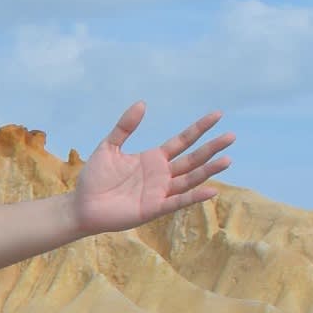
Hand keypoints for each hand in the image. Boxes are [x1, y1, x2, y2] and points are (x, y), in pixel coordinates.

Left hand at [71, 104, 231, 233]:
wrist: (82, 204)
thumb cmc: (95, 177)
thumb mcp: (109, 146)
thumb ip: (125, 126)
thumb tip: (143, 103)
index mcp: (154, 158)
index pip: (183, 140)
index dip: (199, 128)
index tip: (217, 115)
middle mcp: (162, 175)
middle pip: (193, 159)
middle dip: (211, 148)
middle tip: (231, 136)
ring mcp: (160, 192)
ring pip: (190, 179)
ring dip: (208, 171)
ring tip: (227, 159)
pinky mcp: (153, 209)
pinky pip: (177, 202)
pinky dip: (193, 197)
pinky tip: (211, 190)